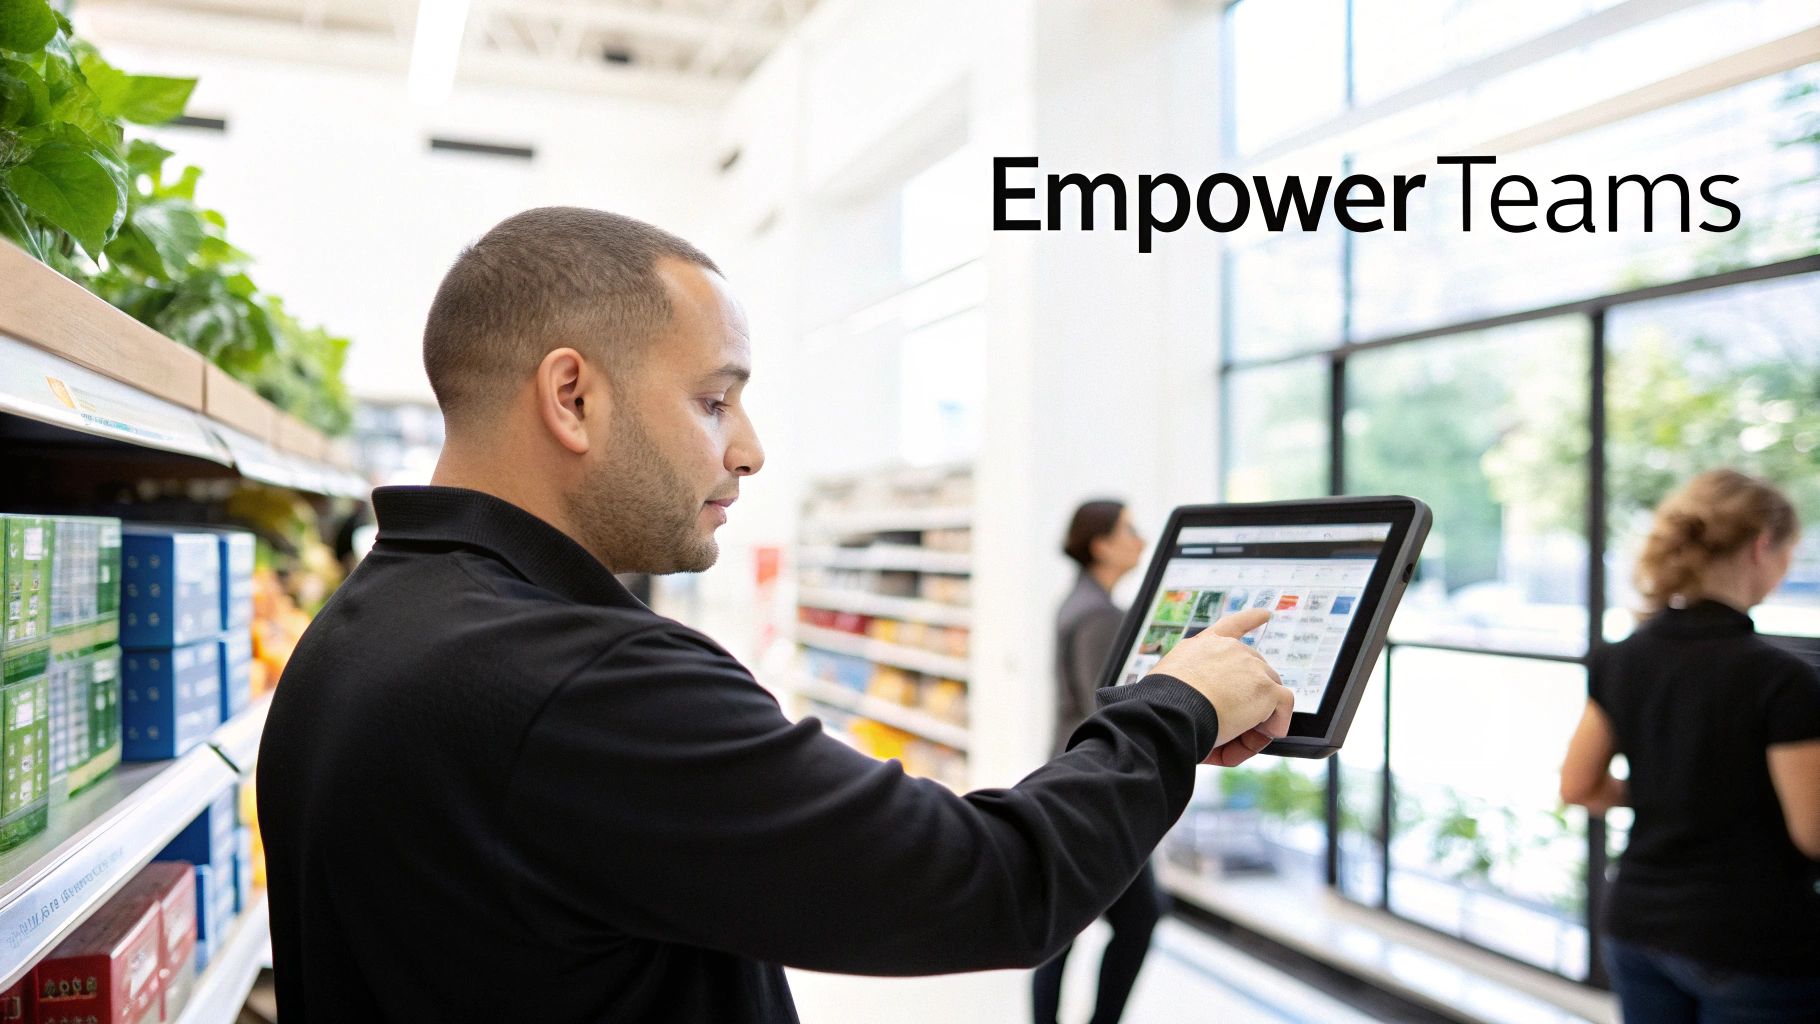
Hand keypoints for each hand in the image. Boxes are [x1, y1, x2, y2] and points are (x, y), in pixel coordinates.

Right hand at [1149, 609, 1294, 767]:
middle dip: (1248, 701)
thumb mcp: (1175, 688)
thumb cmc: (1164, 708)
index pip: (1231, 626)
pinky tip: (1262, 734)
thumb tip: (1213, 712)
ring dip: (1257, 717)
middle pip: (1255, 673)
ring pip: (1270, 692)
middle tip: (1230, 729)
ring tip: (1235, 736)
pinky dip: (1276, 724)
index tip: (1266, 615)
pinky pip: (1283, 707)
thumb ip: (1195, 690)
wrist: (1169, 713)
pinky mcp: (1265, 687)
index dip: (1250, 619)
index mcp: (1202, 646)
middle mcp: (1227, 649)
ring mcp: (1249, 665)